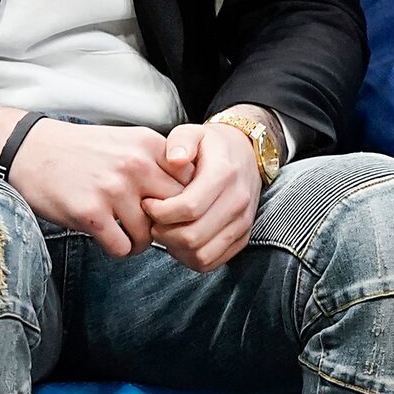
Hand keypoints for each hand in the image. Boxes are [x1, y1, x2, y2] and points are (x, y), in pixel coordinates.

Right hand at [0, 120, 184, 256]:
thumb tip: (192, 199)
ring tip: (127, 235)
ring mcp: (113, 189)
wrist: (29, 149)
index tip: (171, 212)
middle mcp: (135, 165)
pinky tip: (110, 239)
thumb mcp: (126, 143)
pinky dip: (120, 250)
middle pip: (176, 212)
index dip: (184, 204)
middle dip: (168, 228)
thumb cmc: (81, 151)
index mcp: (148, 145)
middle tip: (153, 232)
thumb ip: (158, 164)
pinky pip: (123, 247)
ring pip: (150, 235)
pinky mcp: (90, 213)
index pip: (191, 184)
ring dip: (140, 242)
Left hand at [142, 122, 261, 270]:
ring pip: (202, 254)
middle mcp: (237, 201)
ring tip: (166, 229)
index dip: (160, 212)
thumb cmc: (211, 145)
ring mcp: (242, 222)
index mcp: (224, 175)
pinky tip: (180, 239)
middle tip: (153, 220)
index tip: (148, 203)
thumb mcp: (193, 132)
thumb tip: (175, 158)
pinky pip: (212, 261)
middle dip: (164, 233)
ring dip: (176, 248)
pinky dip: (191, 257)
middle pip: (192, 236)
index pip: (188, 208)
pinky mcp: (242, 236)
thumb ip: (181, 141)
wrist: (245, 153)